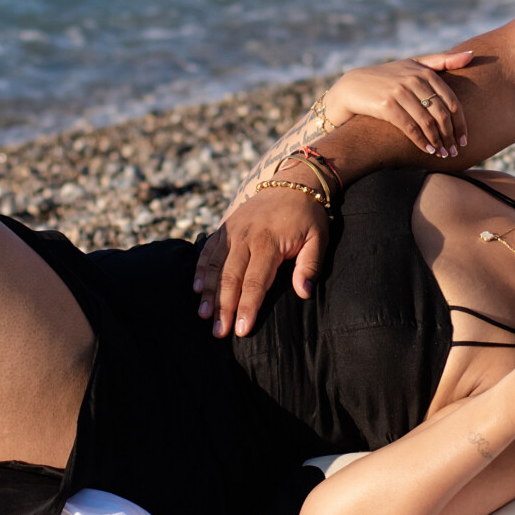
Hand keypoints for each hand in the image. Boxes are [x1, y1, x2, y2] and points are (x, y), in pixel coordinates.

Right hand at [194, 187, 329, 335]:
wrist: (293, 182)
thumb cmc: (308, 215)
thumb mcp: (319, 238)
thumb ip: (310, 265)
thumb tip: (304, 293)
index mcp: (269, 242)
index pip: (255, 281)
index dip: (247, 307)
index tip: (241, 330)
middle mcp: (245, 236)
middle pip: (230, 277)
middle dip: (223, 306)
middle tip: (218, 332)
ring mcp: (232, 230)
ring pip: (214, 265)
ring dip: (207, 292)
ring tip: (203, 316)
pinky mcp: (225, 226)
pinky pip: (208, 249)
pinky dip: (200, 269)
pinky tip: (195, 288)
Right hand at [323, 52, 474, 158]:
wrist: (352, 87)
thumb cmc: (388, 77)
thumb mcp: (414, 64)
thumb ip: (442, 61)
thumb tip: (472, 55)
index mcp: (424, 71)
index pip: (451, 101)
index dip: (460, 123)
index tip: (464, 140)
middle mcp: (413, 79)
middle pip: (441, 113)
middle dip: (450, 135)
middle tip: (455, 151)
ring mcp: (400, 91)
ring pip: (427, 121)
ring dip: (438, 141)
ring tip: (443, 154)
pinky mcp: (387, 105)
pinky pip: (410, 127)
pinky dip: (422, 141)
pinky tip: (428, 150)